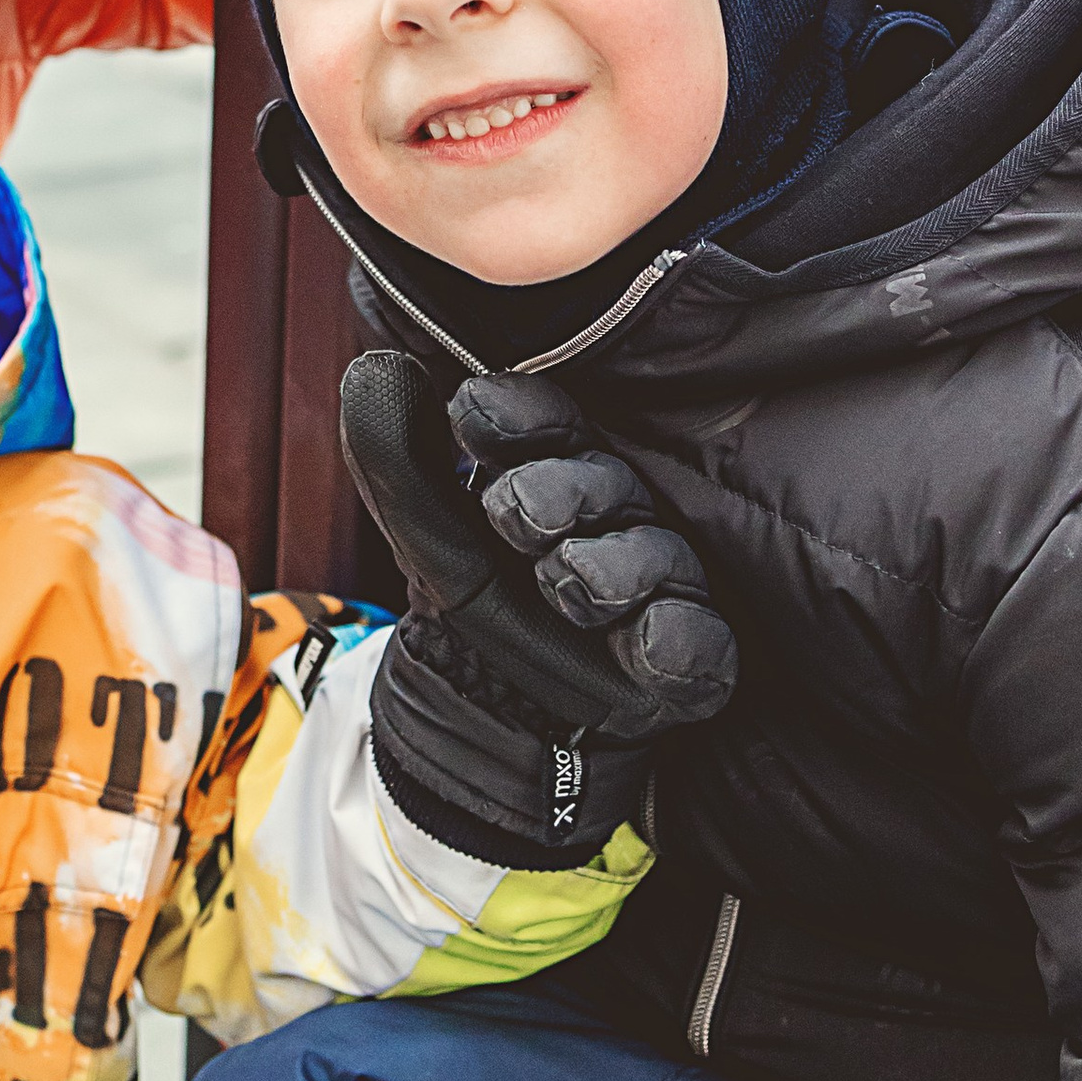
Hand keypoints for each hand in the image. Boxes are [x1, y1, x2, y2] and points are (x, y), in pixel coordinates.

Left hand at [342, 356, 734, 863]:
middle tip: (515, 517)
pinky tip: (648, 638)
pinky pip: (700, 643)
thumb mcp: (417, 524)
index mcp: (560, 466)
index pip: (552, 421)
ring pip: (660, 559)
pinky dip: (675, 639)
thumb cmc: (467, 596)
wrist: (481, 710)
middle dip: (558, 495)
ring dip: (610, 569)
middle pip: (609, 484)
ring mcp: (661, 586)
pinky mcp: (684, 660)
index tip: (473, 417)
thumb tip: (381, 371)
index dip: (517, 418)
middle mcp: (620, 516)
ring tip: (566, 582)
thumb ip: (393, 449)